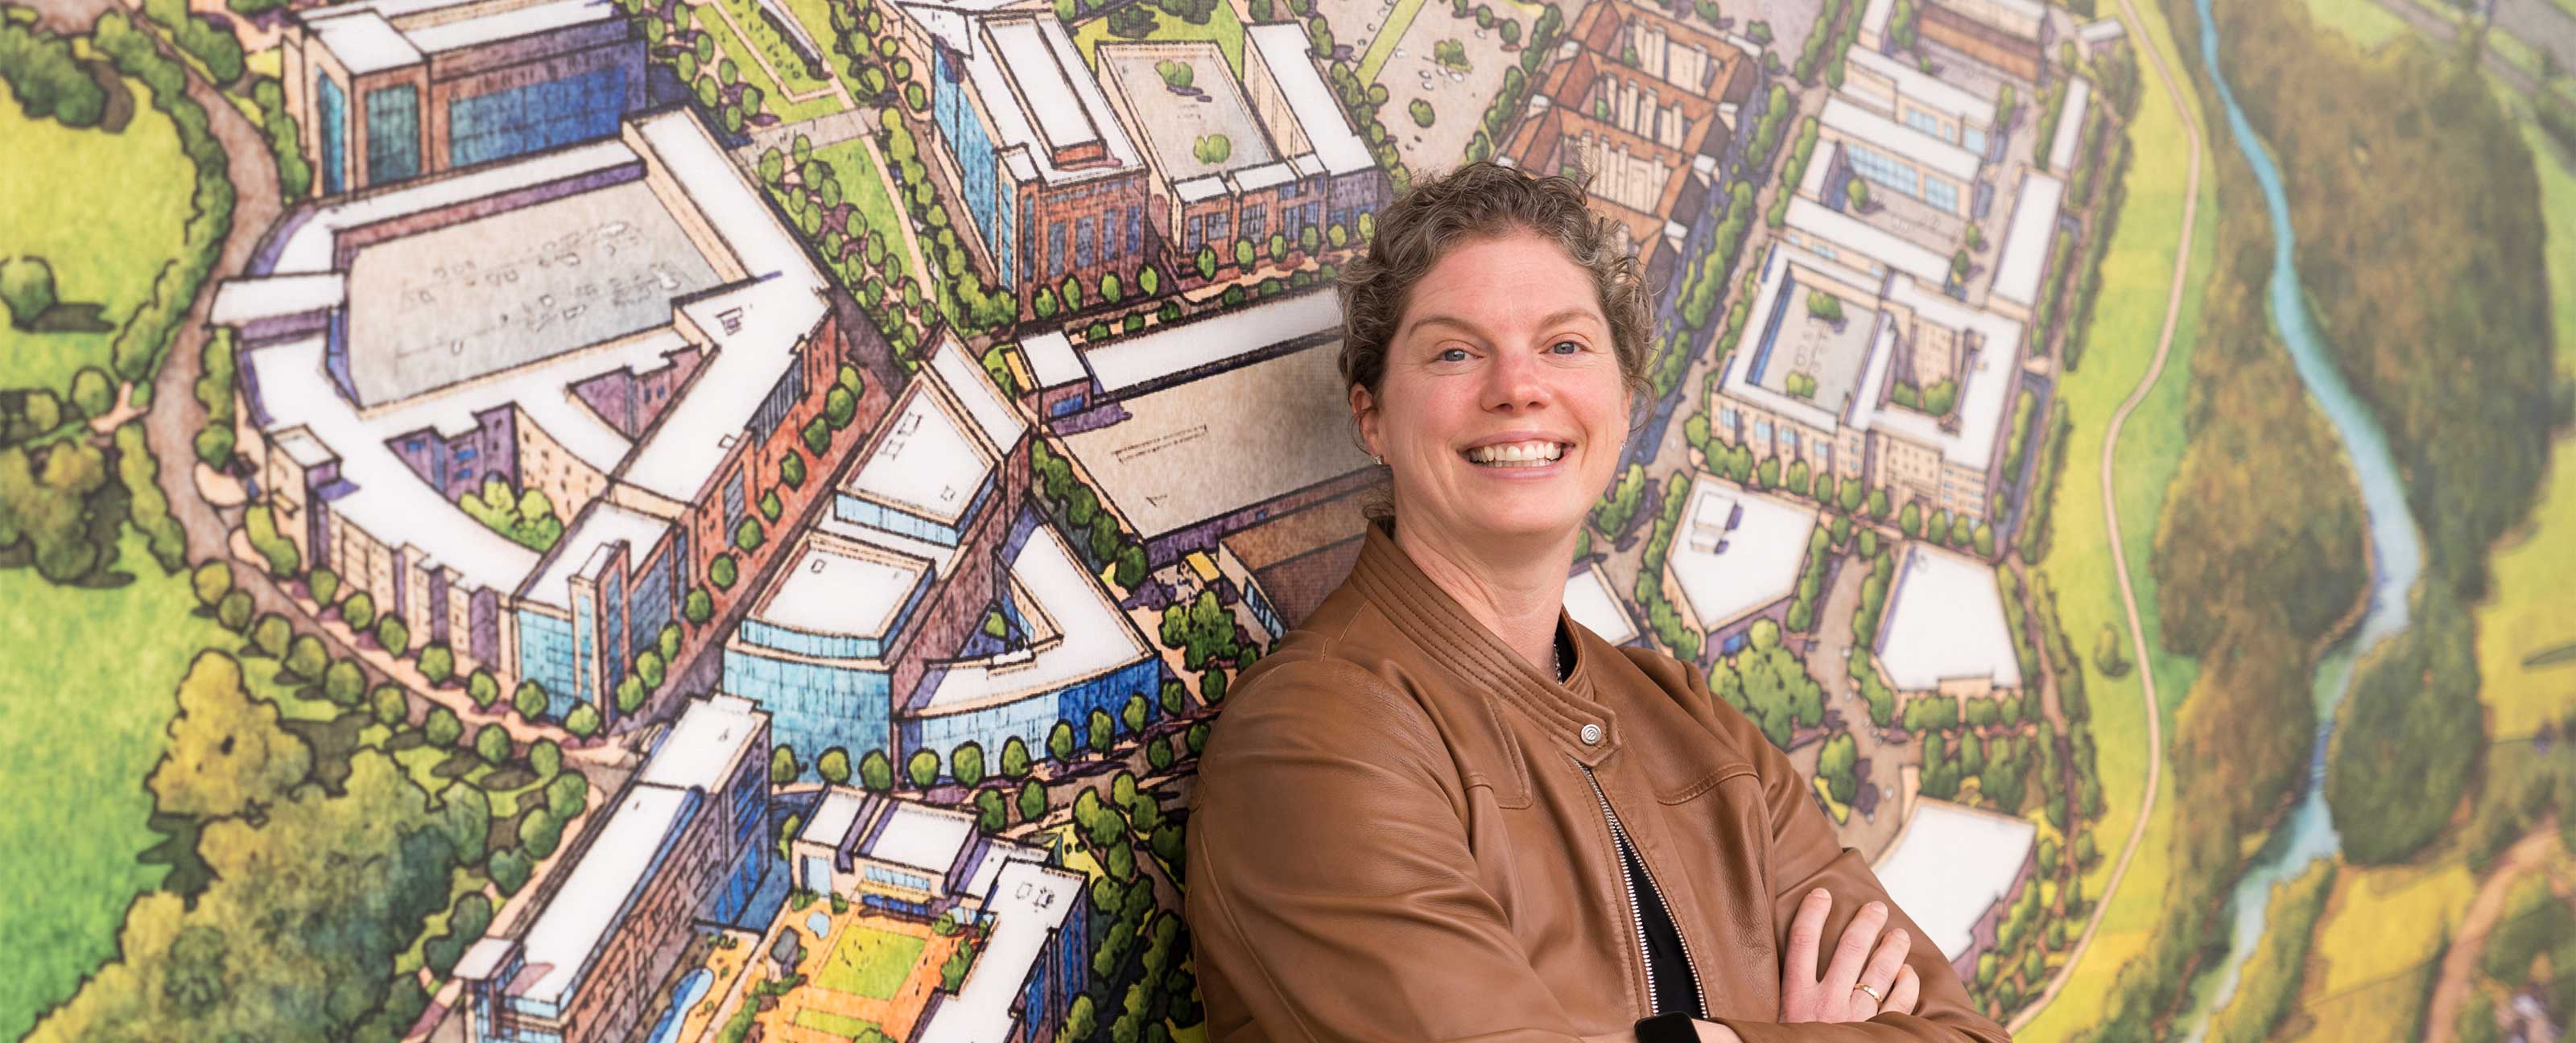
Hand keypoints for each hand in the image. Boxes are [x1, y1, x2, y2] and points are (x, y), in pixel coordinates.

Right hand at [1779, 887, 1919, 1022]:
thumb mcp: (1778, 1024)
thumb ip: (1787, 999)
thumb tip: (1783, 972)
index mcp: (1797, 999)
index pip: (1803, 942)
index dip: (1812, 913)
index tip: (1822, 895)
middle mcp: (1827, 1004)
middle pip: (1850, 949)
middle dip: (1866, 923)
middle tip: (1877, 908)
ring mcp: (1856, 1018)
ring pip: (1880, 972)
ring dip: (1892, 948)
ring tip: (1900, 935)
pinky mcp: (1877, 1032)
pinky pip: (1900, 1002)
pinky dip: (1907, 984)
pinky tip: (1907, 974)